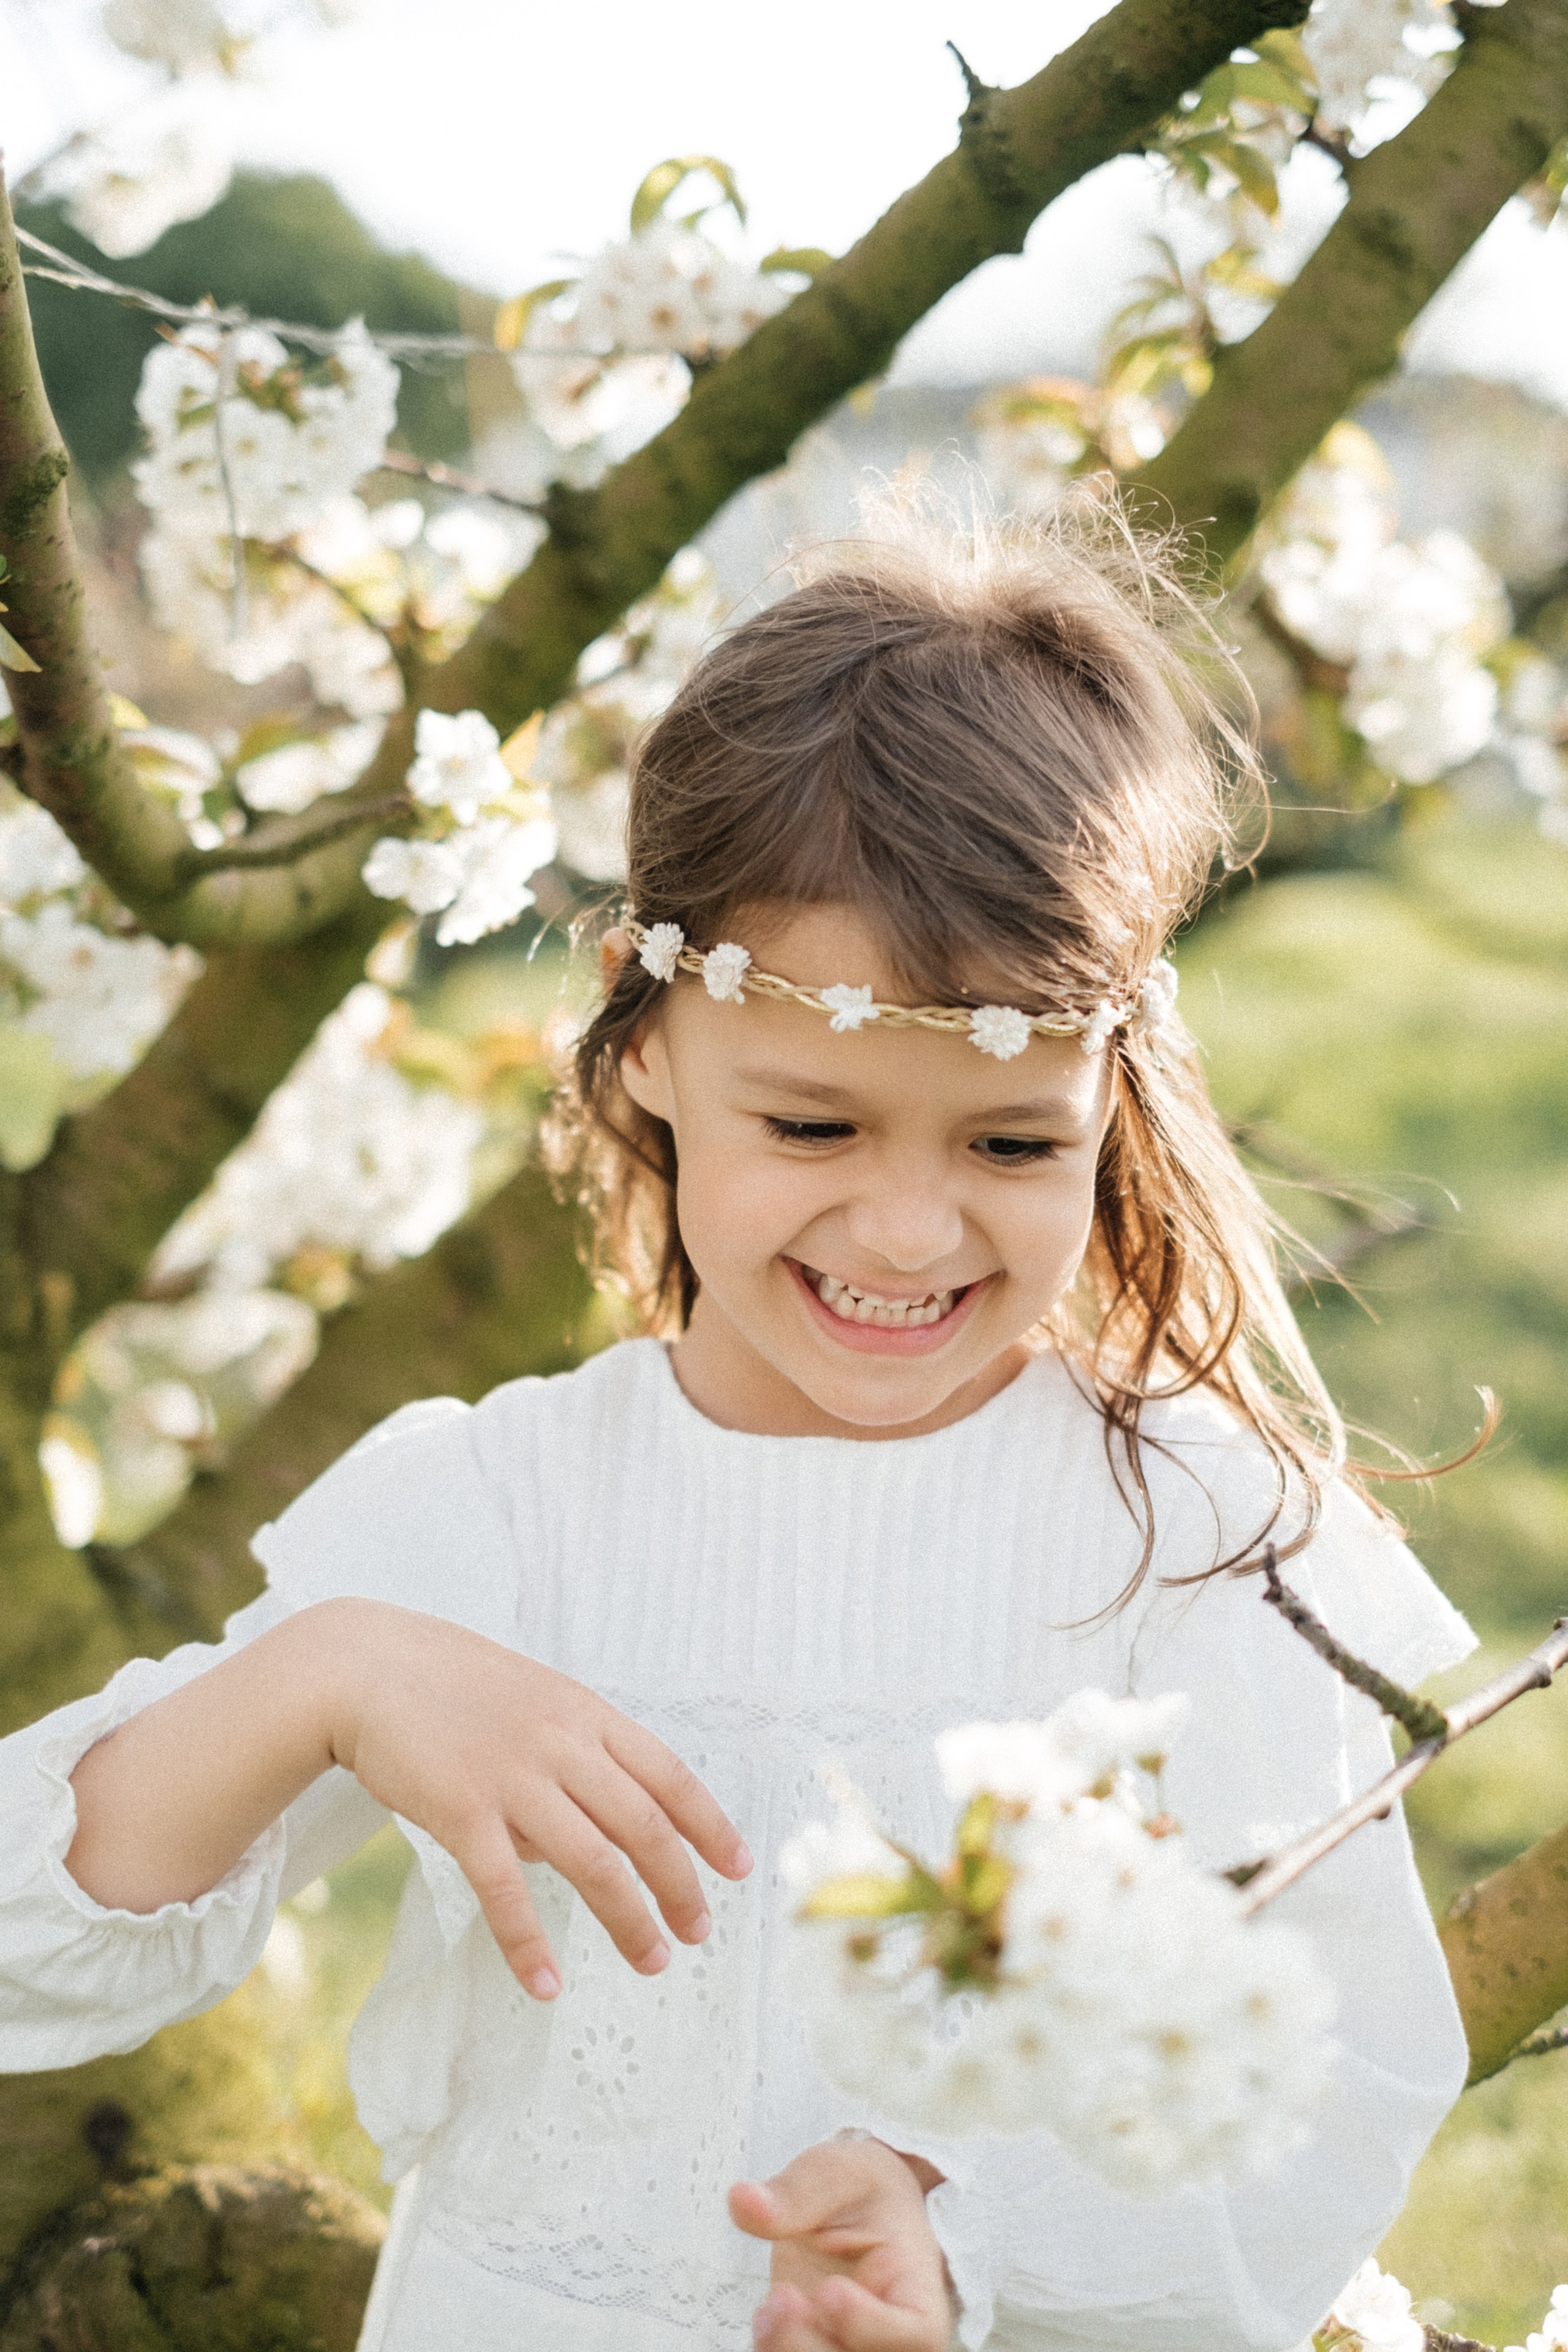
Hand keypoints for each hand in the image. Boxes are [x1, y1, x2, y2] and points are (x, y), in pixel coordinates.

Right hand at [322, 1598, 751, 1997]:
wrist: (366, 1666)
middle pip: (643, 1826)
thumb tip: (578, 1848)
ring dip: (628, 1920)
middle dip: (680, 1885)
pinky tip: (547, 1985)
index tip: (740, 1866)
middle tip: (699, 1932)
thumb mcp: (532, 1701)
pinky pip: (505, 1890)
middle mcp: (561, 1744)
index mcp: (585, 1714)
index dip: (710, 1824)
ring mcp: (513, 1777)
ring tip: (652, 1962)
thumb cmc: (452, 1688)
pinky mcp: (461, 1811)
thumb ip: (569, 1761)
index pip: (669, 1774)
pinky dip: (529, 1943)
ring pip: (592, 1862)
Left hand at [730, 2137, 954, 2350]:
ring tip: (770, 2307)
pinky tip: (766, 2318)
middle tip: (783, 2297)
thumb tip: (742, 2201)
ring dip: (786, 2348)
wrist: (851, 2208)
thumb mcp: (841, 2172)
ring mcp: (847, 2347)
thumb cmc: (861, 2190)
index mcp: (916, 2294)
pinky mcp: (810, 2347)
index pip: (915, 2335)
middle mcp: (887, 2336)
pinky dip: (771, 2348)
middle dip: (811, 2344)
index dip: (872, 2325)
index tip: (831, 2289)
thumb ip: (799, 2190)